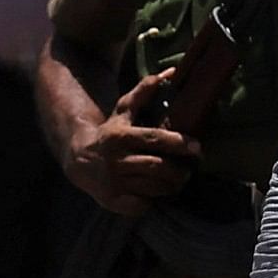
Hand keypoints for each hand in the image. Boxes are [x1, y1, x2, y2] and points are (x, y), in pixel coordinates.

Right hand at [61, 69, 198, 214]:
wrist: (79, 160)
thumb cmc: (110, 133)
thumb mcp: (124, 110)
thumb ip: (145, 91)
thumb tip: (170, 72)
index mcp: (121, 136)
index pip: (155, 139)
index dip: (179, 144)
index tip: (198, 148)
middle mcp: (116, 160)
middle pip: (158, 167)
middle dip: (179, 170)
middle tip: (190, 169)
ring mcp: (114, 182)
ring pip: (154, 187)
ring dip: (171, 185)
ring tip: (178, 180)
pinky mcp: (114, 201)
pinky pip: (143, 204)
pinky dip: (154, 200)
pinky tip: (157, 192)